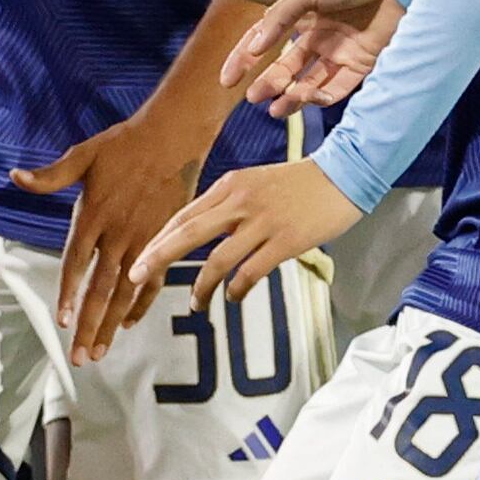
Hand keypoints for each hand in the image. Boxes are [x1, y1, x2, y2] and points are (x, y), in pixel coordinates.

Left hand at [14, 103, 224, 360]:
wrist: (172, 138)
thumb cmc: (123, 145)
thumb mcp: (82, 155)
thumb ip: (49, 176)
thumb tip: (14, 177)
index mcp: (94, 215)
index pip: (76, 264)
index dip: (67, 293)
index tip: (60, 321)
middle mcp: (118, 234)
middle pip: (100, 288)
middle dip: (87, 324)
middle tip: (78, 357)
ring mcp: (143, 240)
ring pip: (124, 292)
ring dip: (110, 323)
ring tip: (99, 351)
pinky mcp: (164, 241)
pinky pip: (151, 280)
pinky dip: (139, 304)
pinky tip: (126, 323)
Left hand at [127, 159, 364, 314]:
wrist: (343, 175)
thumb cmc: (297, 183)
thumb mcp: (253, 183)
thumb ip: (226, 205)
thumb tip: (196, 231)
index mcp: (228, 186)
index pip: (182, 216)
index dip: (157, 241)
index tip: (138, 260)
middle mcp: (239, 202)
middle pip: (187, 233)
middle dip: (157, 258)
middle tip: (136, 278)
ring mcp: (262, 222)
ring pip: (217, 259)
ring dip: (202, 286)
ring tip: (196, 304)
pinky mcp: (285, 241)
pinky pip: (250, 271)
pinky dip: (236, 288)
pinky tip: (231, 297)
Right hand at [222, 0, 399, 115]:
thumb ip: (279, 18)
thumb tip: (253, 49)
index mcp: (300, 16)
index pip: (264, 42)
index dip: (243, 60)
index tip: (227, 81)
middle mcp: (318, 38)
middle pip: (285, 68)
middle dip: (268, 84)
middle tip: (253, 97)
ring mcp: (340, 53)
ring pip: (309, 83)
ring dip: (291, 97)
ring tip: (277, 108)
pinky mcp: (363, 64)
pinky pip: (338, 87)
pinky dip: (321, 97)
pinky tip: (307, 98)